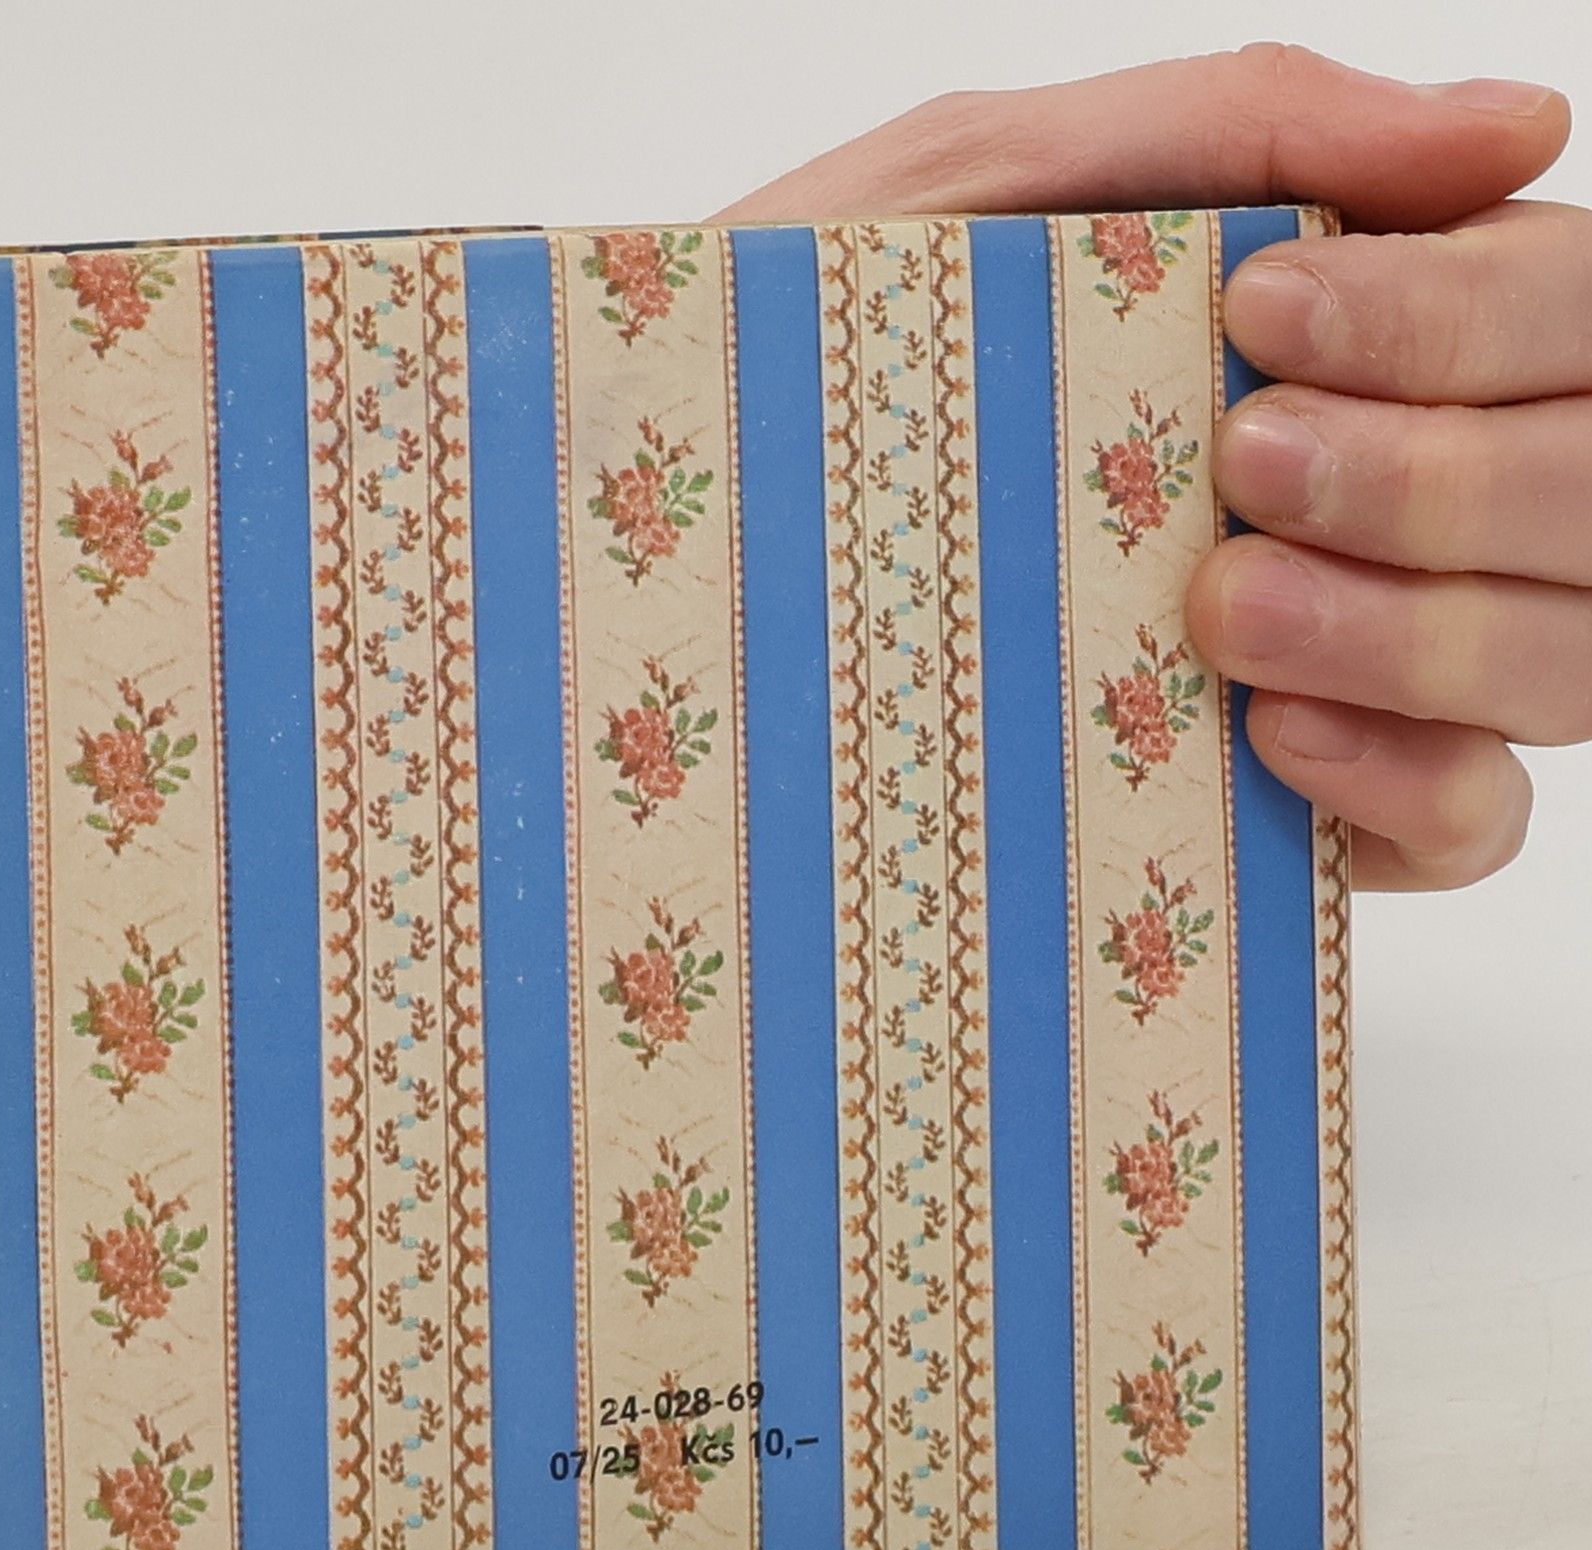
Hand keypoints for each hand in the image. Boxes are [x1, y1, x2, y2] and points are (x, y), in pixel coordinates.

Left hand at [719, 46, 1574, 889]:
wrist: (652, 541)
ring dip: (1438, 628)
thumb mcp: (979, 192)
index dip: (1474, 317)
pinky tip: (1271, 737)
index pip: (1550, 314)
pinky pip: (1467, 818)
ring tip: (1225, 611)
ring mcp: (1345, 657)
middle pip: (1583, 487)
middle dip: (1451, 477)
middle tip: (1247, 468)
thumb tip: (1517, 128)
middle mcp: (1371, 500)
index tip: (1266, 324)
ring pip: (1561, 655)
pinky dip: (1417, 779)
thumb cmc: (800, 354)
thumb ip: (1231, 129)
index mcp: (1332, 341)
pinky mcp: (1278, 806)